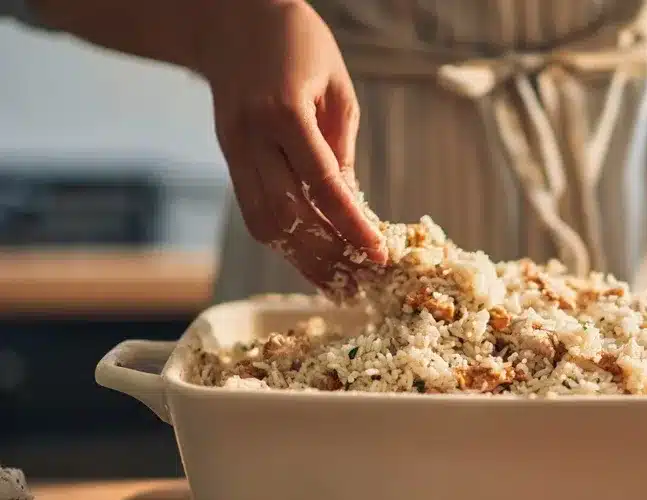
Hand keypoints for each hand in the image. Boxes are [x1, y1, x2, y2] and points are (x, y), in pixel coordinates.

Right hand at [198, 0, 383, 298]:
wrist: (229, 20)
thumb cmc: (297, 44)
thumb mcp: (336, 87)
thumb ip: (341, 147)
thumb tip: (352, 205)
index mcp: (285, 113)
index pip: (323, 185)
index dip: (351, 226)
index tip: (378, 256)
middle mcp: (252, 136)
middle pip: (290, 215)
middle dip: (326, 256)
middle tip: (360, 284)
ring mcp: (233, 149)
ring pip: (265, 222)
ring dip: (301, 258)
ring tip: (336, 283)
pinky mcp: (227, 157)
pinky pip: (251, 211)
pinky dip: (282, 239)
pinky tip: (309, 256)